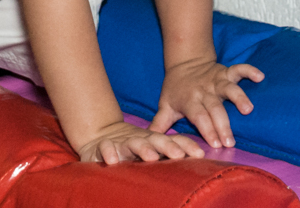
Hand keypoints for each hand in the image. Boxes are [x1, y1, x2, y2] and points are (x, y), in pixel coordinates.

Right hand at [76, 119, 204, 164]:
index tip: (199, 154)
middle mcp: (140, 140)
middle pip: (156, 140)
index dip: (186, 146)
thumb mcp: (150, 152)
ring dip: (143, 148)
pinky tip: (112, 160)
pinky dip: (108, 151)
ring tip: (151, 157)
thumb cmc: (131, 149)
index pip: (173, 141)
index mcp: (154, 141)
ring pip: (133, 143)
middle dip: (168, 146)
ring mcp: (121, 142)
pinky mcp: (102, 146)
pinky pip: (105, 147)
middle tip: (179, 155)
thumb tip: (196, 162)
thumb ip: (168, 155)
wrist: (100, 137)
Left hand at [149, 58, 264, 148]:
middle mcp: (204, 90)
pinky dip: (249, 70)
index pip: (199, 117)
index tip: (215, 145)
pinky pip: (238, 69)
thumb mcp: (165, 106)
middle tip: (230, 141)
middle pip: (215, 108)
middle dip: (223, 125)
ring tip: (248, 109)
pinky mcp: (225, 72)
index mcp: (189, 100)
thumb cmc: (176, 89)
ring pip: (229, 88)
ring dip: (239, 97)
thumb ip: (159, 125)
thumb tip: (150, 145)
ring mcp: (216, 80)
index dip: (207, 130)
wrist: (184, 62)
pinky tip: (259, 77)